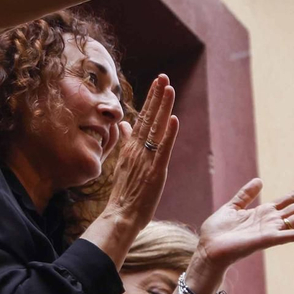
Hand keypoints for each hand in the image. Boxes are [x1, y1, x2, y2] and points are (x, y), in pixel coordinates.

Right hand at [81, 75, 178, 268]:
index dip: (151, 99)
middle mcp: (138, 149)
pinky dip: (169, 134)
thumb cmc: (125, 193)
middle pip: (148, 117)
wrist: (120, 216)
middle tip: (164, 77)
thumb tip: (124, 124)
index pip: (142, 118)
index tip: (158, 82)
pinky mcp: (155, 171)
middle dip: (157, 96)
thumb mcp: (124, 162)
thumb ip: (126, 141)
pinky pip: (163, 149)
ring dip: (163, 107)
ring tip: (169, 88)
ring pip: (156, 128)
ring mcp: (146, 159)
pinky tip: (174, 119)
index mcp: (132, 148)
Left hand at [197, 179, 293, 267]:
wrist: (207, 250)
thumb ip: (246, 195)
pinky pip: (292, 235)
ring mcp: (272, 231)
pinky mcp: (268, 240)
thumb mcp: (231, 207)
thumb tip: (260, 180)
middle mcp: (272, 221)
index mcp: (264, 213)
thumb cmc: (217, 232)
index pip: (291, 198)